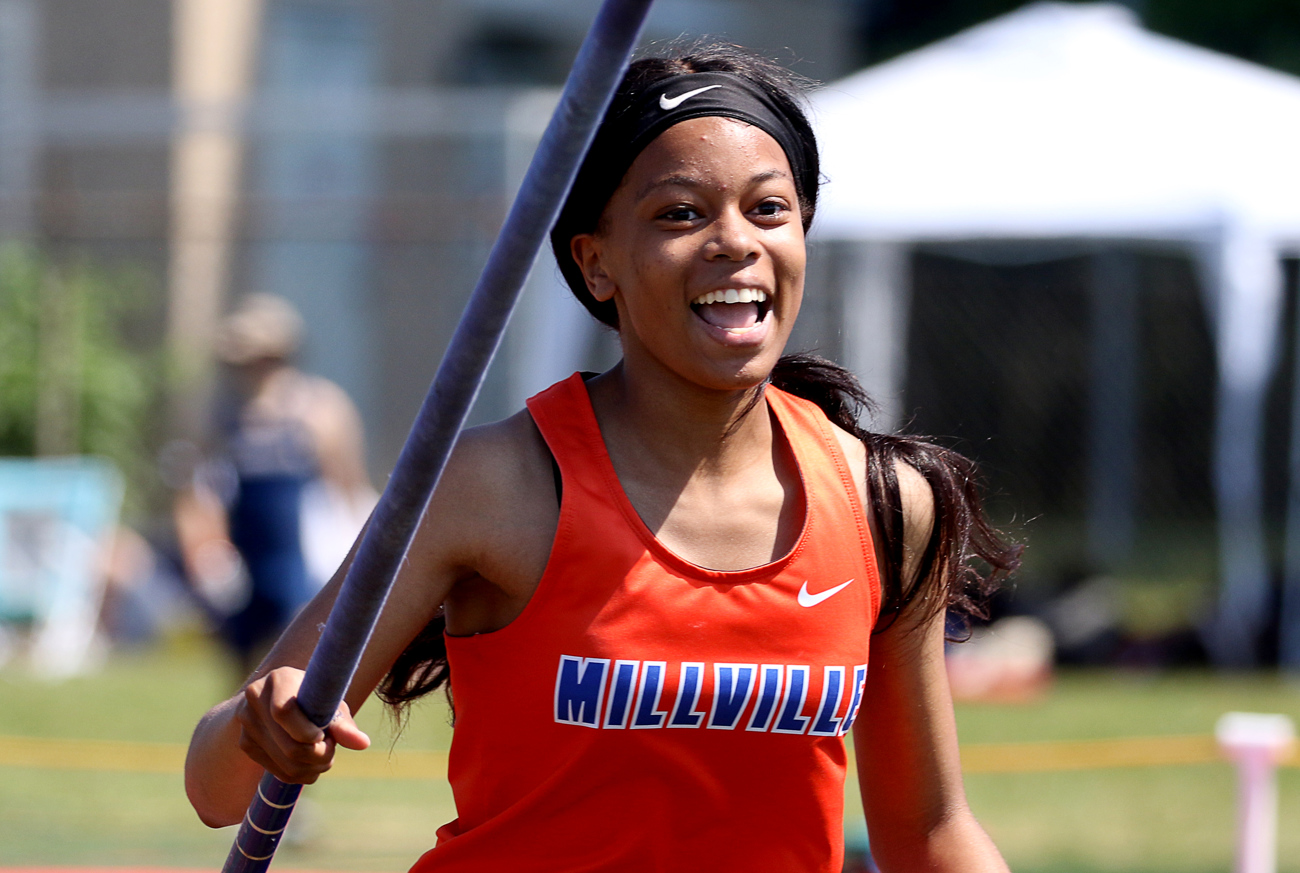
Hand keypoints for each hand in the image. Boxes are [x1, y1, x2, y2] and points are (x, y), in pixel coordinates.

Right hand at [234, 667, 370, 783]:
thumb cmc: (313, 696)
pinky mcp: (246, 744)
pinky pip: (278, 772)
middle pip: (288, 745)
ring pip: (285, 764)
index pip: (284, 711)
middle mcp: (255, 699)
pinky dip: (300, 774)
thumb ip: (343, 722)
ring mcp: (247, 724)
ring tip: (325, 755)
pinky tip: (310, 762)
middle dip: (319, 756)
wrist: (277, 698)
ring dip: (313, 768)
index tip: (323, 737)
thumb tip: (362, 743)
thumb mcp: (329, 701)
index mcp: (277, 679)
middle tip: (333, 749)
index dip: (306, 731)